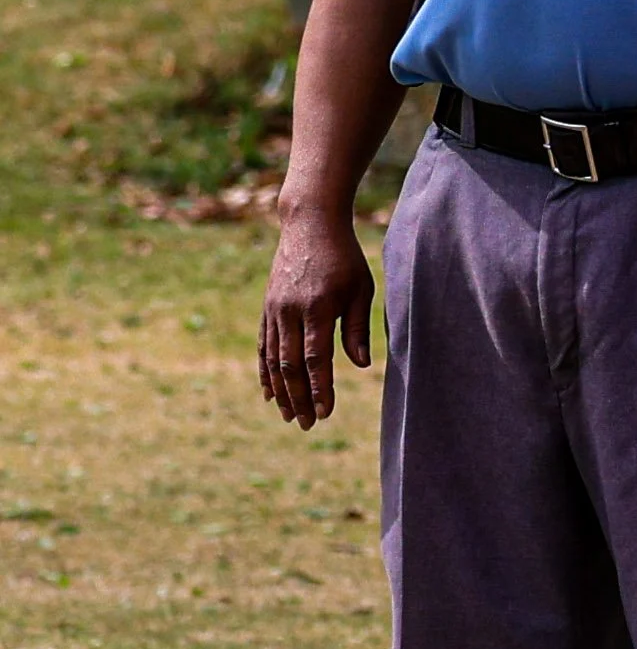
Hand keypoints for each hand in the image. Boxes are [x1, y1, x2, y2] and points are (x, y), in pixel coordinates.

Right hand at [260, 204, 375, 429]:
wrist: (309, 223)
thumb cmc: (344, 257)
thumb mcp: (361, 289)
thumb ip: (357, 328)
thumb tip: (360, 365)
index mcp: (318, 308)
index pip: (315, 358)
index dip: (320, 388)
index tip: (325, 413)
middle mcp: (290, 311)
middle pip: (290, 365)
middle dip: (299, 398)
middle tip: (306, 425)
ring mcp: (274, 310)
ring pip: (273, 359)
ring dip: (280, 391)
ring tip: (288, 416)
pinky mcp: (267, 307)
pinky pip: (263, 346)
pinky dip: (265, 371)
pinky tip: (269, 393)